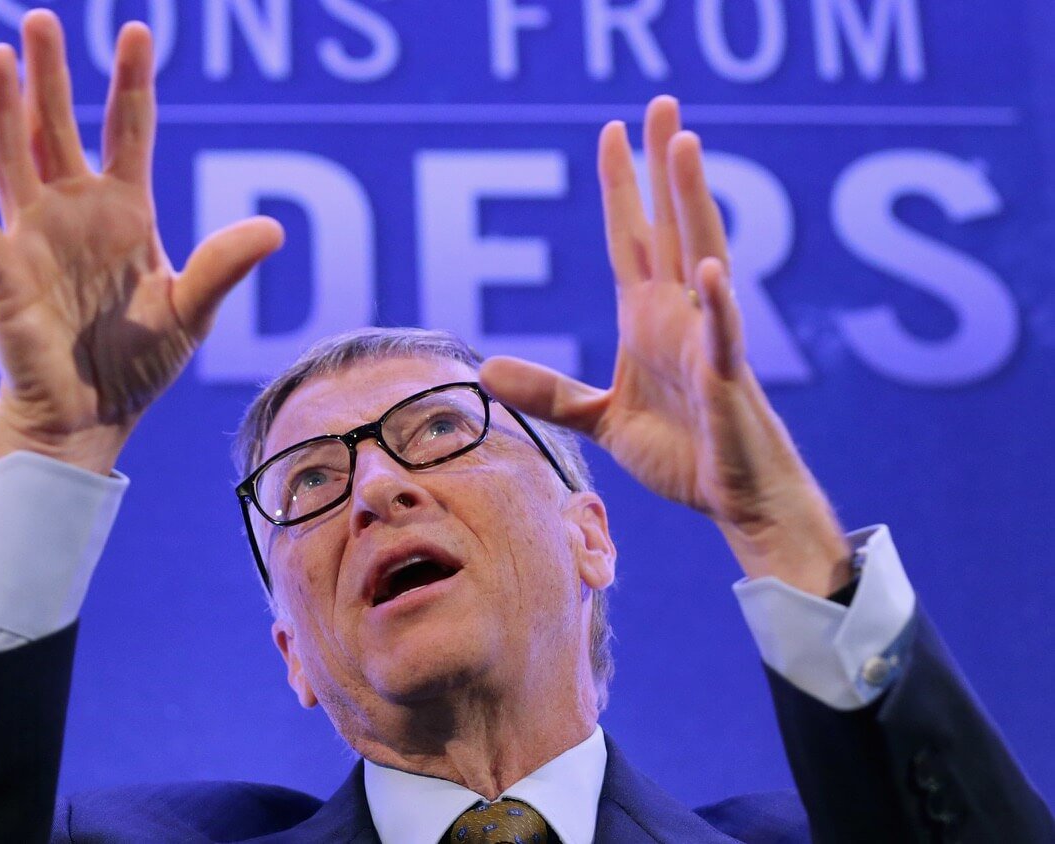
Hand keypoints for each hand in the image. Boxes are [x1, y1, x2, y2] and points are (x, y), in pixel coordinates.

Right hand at [0, 11, 283, 474]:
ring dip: (2, 112)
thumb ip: (222, 267)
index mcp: (124, 210)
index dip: (130, 82)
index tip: (136, 30)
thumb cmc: (139, 362)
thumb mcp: (191, 311)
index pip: (127, 129)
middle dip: (49, 73)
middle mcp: (73, 211)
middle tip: (40, 17)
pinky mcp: (4, 280)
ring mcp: (33, 239)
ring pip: (12, 161)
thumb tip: (272, 230)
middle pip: (57, 127)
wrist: (95, 416)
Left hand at [480, 97, 851, 594]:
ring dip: (693, 203)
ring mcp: (707, 341)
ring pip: (701, 257)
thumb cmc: (682, 452)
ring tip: (686, 147)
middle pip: (671, 226)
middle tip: (662, 103)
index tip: (612, 131)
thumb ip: (550, 392)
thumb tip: (487, 369)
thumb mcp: (600, 418)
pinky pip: (723, 337)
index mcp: (648, 318)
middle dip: (664, 166)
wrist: (732, 498)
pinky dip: (717, 305)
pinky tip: (710, 270)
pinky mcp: (727, 381)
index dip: (621, 187)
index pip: (631, 237)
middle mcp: (679, 315)